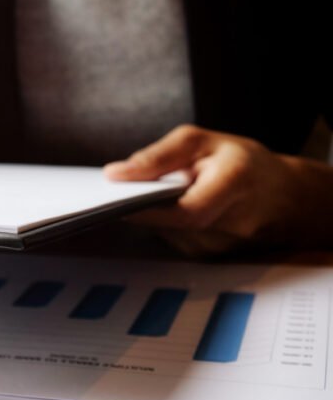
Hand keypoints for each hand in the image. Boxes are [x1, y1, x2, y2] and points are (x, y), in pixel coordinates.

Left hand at [104, 124, 332, 254]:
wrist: (283, 195)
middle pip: (171, 225)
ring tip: (162, 196)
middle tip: (128, 193)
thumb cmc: (241, 163)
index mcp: (236, 182)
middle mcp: (235, 222)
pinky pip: (175, 241)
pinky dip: (166, 224)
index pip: (185, 211)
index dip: (148, 210)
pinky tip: (173, 209)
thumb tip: (115, 174)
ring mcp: (225, 247)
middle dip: (145, 208)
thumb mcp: (200, 141)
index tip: (117, 199)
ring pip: (168, 235)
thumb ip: (158, 156)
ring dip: (157, 216)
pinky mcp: (213, 258)